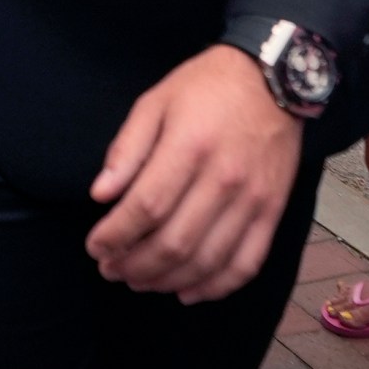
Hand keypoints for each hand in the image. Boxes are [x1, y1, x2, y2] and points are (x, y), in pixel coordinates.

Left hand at [87, 45, 301, 303]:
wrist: (274, 77)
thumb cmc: (206, 87)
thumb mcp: (155, 102)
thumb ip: (126, 149)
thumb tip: (100, 195)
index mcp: (189, 147)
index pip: (146, 207)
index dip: (115, 235)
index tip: (95, 246)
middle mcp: (224, 179)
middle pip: (174, 243)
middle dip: (134, 265)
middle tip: (110, 269)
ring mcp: (253, 200)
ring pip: (207, 261)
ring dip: (167, 281)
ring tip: (139, 281)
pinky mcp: (272, 211)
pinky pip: (247, 263)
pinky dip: (215, 287)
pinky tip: (188, 291)